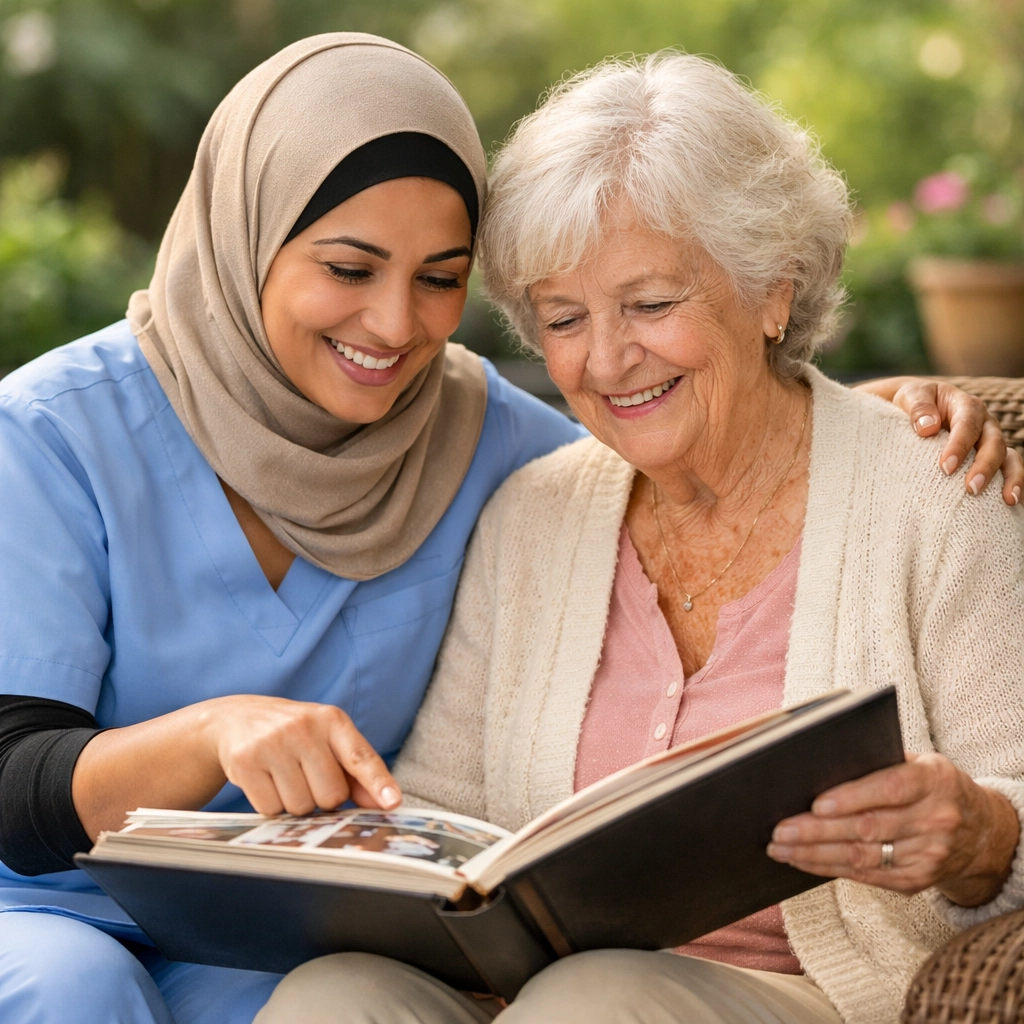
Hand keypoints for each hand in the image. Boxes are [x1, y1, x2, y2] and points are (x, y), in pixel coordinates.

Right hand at [199, 695, 400, 816]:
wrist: (235, 719)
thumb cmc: (293, 735)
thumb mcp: (326, 740)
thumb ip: (356, 770)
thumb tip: (383, 802)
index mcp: (331, 720)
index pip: (359, 756)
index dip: (377, 782)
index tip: (392, 803)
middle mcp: (303, 727)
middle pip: (331, 795)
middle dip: (322, 798)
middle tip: (306, 776)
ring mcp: (272, 743)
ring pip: (301, 807)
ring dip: (295, 803)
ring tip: (284, 776)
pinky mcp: (245, 761)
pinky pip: (271, 809)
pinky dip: (271, 805)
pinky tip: (265, 781)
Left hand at [766, 752, 1019, 906]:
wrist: (982, 831)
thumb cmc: (930, 786)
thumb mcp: (918, 764)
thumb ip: (878, 764)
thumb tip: (818, 768)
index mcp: (934, 781)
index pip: (890, 788)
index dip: (852, 798)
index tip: (816, 803)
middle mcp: (936, 820)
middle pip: (868, 828)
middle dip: (817, 830)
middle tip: (780, 830)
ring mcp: (929, 855)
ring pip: (862, 856)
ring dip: (814, 854)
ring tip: (780, 848)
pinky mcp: (917, 880)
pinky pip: (866, 876)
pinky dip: (829, 868)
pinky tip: (802, 861)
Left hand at [855, 376, 1022, 505]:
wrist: (916, 407)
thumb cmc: (913, 402)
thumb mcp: (911, 396)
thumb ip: (918, 407)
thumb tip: (927, 428)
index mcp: (965, 405)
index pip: (967, 424)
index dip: (959, 445)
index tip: (946, 467)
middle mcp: (983, 422)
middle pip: (993, 442)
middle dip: (985, 466)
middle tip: (971, 488)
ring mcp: (989, 440)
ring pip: (1008, 456)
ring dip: (1009, 478)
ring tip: (1008, 500)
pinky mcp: (989, 456)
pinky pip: (1007, 468)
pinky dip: (1012, 484)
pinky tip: (1012, 502)